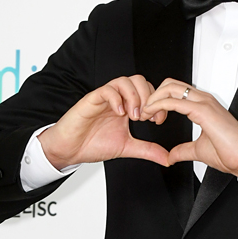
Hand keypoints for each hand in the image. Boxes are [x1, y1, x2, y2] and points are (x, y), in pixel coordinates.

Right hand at [38, 75, 168, 168]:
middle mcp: (117, 99)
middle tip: (146, 117)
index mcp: (127, 106)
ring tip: (133, 116)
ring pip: (124, 81)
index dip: (157, 103)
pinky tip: (120, 113)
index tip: (158, 120)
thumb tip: (167, 158)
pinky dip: (116, 99)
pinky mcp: (91, 100)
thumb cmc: (93, 144)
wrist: (69, 149)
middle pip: (138, 80)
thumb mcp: (127, 147)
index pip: (148, 91)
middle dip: (148, 97)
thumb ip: (147, 150)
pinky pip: (106, 90)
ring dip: (134, 97)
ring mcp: (104, 98)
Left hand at [141, 79, 237, 178]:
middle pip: (170, 84)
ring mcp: (204, 102)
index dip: (159, 99)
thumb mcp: (199, 150)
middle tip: (144, 112)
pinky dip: (159, 105)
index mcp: (204, 105)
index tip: (150, 115)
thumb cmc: (231, 153)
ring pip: (170, 87)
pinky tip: (152, 114)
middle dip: (153, 95)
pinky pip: (174, 101)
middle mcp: (204, 100)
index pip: (176, 91)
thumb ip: (184, 150)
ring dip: (153, 98)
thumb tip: (171, 156)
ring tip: (145, 113)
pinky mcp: (203, 110)